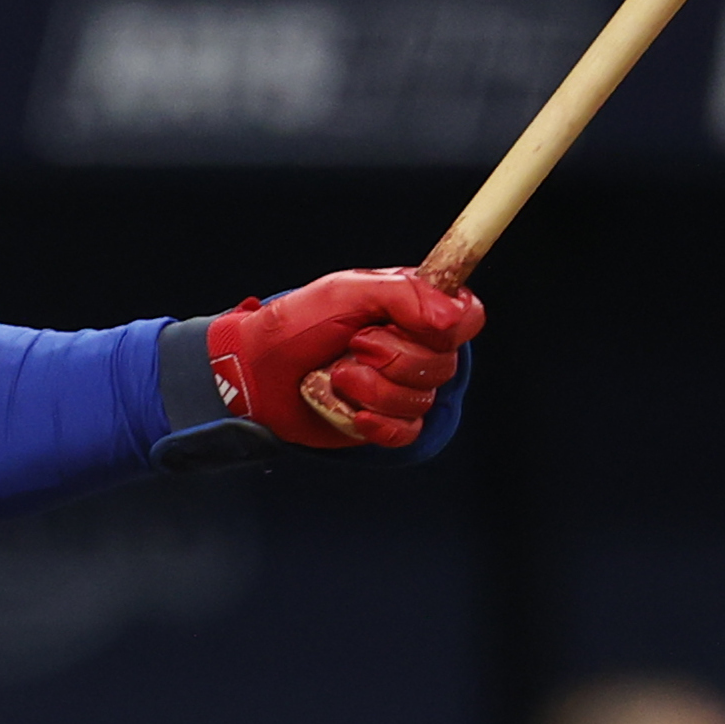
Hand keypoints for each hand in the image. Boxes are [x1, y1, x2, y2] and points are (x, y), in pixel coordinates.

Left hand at [205, 270, 481, 451]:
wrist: (256, 373)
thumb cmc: (296, 326)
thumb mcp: (346, 292)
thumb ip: (404, 295)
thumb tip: (454, 317)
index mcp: (413, 308)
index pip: (468, 317)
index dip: (449, 326)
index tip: (406, 322)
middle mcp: (415, 346)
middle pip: (445, 363)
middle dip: (392, 357)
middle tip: (353, 344)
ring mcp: (402, 387)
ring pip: (421, 399)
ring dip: (371, 388)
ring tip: (336, 374)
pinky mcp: (386, 422)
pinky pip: (406, 431)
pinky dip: (375, 422)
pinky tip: (351, 411)